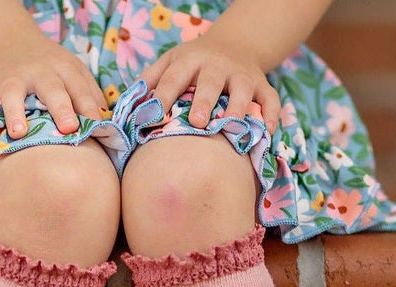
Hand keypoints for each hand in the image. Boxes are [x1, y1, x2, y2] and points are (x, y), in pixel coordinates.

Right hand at [0, 34, 108, 138]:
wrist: (10, 42)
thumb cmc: (49, 68)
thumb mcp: (73, 72)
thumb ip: (89, 95)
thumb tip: (105, 123)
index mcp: (62, 68)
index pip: (79, 87)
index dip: (88, 106)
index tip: (96, 126)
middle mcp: (37, 71)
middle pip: (51, 88)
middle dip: (60, 108)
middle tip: (68, 128)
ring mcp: (11, 78)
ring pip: (13, 93)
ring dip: (15, 112)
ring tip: (18, 133)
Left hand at [136, 35, 280, 134]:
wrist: (235, 44)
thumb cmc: (193, 64)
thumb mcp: (170, 63)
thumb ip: (149, 82)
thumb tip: (125, 107)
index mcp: (190, 61)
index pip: (173, 78)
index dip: (163, 96)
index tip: (154, 116)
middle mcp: (218, 66)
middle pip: (211, 82)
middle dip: (204, 100)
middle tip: (197, 121)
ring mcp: (242, 75)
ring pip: (244, 90)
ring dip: (239, 108)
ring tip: (232, 127)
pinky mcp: (263, 85)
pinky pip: (271, 100)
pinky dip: (271, 116)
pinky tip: (266, 133)